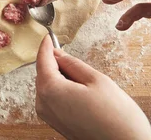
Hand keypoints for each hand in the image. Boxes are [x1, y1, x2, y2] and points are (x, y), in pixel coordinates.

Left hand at [35, 36, 150, 139]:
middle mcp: (44, 104)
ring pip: (48, 87)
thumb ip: (73, 64)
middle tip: (73, 59)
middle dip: (55, 64)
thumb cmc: (116, 118)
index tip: (48, 37)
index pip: (43, 61)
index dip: (46, 46)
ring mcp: (48, 116)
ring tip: (84, 82)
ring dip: (60, 78)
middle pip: (43, 74)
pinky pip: (53, 99)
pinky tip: (81, 94)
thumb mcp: (97, 81)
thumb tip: (58, 54)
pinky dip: (62, 91)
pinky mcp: (56, 123)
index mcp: (50, 90)